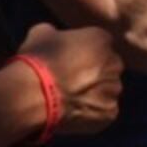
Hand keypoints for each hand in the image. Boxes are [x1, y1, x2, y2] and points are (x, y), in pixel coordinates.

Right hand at [21, 24, 126, 139]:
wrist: (32, 94)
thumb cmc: (36, 62)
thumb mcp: (40, 34)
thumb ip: (54, 32)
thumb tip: (52, 34)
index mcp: (102, 40)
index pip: (99, 45)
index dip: (83, 56)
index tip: (69, 65)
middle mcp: (114, 63)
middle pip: (107, 68)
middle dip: (93, 75)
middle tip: (70, 84)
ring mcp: (113, 89)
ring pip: (107, 91)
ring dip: (94, 95)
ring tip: (69, 101)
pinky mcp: (109, 112)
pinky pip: (104, 112)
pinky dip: (91, 114)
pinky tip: (73, 114)